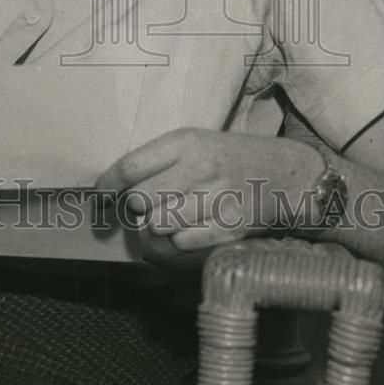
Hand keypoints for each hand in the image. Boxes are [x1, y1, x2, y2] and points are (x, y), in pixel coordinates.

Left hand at [95, 127, 322, 259]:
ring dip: (157, 226)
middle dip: (135, 208)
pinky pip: (183, 243)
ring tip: (170, 217)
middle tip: (143, 207)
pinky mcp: (229, 228)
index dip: (106, 186)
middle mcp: (199, 167)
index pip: (129, 167)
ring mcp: (216, 199)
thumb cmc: (228, 158)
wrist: (285, 174)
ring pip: (158, 225)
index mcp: (185, 141)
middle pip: (139, 200)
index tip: (98, 198)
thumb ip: (157, 161)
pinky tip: (192, 228)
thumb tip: (114, 187)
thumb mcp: (194, 143)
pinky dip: (180, 240)